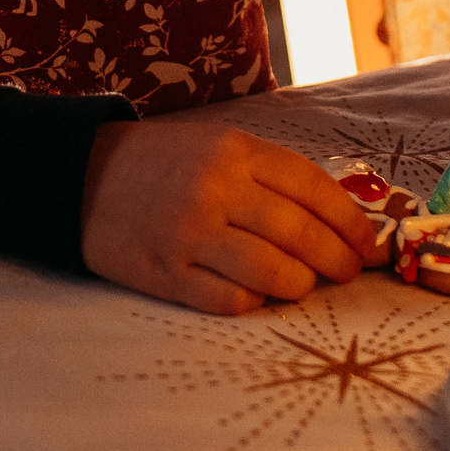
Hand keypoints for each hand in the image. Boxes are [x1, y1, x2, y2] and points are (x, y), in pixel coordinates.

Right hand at [81, 117, 383, 314]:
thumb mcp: (220, 147)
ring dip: (300, 286)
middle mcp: (216, 189)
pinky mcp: (167, 274)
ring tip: (301, 284)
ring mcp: (190, 233)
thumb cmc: (165, 164)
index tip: (368, 244)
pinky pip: (232, 301)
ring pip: (274, 274)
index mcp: (236, 151)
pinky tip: (256, 294)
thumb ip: (274, 177)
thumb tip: (342, 219)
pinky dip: (255, 303)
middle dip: (337, 262)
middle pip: (302, 236)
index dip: (351, 222)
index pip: (314, 189)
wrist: (81, 176)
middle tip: (347, 274)